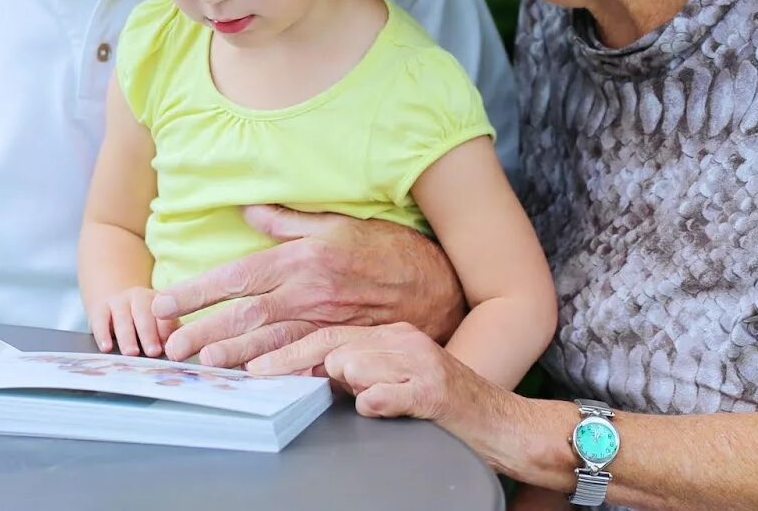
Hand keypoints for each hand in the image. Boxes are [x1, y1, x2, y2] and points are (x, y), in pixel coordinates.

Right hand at [88, 286, 177, 356]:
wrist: (115, 303)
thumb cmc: (143, 322)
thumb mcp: (157, 324)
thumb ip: (167, 336)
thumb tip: (177, 352)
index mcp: (159, 301)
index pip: (165, 314)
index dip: (166, 330)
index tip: (169, 346)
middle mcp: (139, 297)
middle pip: (144, 314)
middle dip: (149, 333)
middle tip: (153, 352)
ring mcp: (118, 301)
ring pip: (122, 317)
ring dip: (128, 336)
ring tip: (131, 353)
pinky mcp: (100, 308)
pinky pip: (100, 320)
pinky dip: (103, 334)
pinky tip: (106, 348)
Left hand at [152, 204, 465, 367]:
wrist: (434, 282)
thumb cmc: (383, 249)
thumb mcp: (334, 224)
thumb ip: (286, 221)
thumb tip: (247, 209)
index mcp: (301, 258)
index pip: (237, 275)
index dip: (197, 291)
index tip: (164, 302)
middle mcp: (308, 291)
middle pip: (245, 313)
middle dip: (202, 329)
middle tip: (168, 344)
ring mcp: (324, 320)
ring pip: (267, 340)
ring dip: (230, 353)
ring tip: (200, 363)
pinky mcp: (340, 341)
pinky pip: (299, 357)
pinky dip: (271, 367)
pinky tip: (250, 376)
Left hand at [248, 322, 489, 423]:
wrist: (505, 423)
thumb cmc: (447, 403)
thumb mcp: (400, 375)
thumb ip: (360, 370)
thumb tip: (318, 373)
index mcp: (390, 334)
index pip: (328, 335)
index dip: (286, 350)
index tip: (252, 365)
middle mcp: (402, 340)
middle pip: (333, 345)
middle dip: (291, 362)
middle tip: (257, 374)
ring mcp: (419, 363)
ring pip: (356, 365)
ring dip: (348, 385)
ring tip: (362, 394)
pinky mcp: (434, 390)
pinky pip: (387, 394)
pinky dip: (376, 401)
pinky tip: (375, 407)